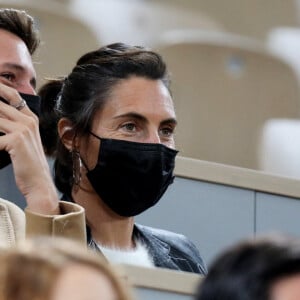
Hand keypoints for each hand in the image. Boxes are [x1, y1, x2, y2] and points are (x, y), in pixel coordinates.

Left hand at [0, 83, 58, 213]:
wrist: (39, 182)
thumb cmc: (29, 163)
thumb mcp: (23, 140)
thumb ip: (11, 126)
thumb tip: (0, 119)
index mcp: (31, 118)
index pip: (12, 94)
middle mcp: (28, 121)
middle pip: (0, 103)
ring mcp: (23, 129)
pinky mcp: (15, 141)